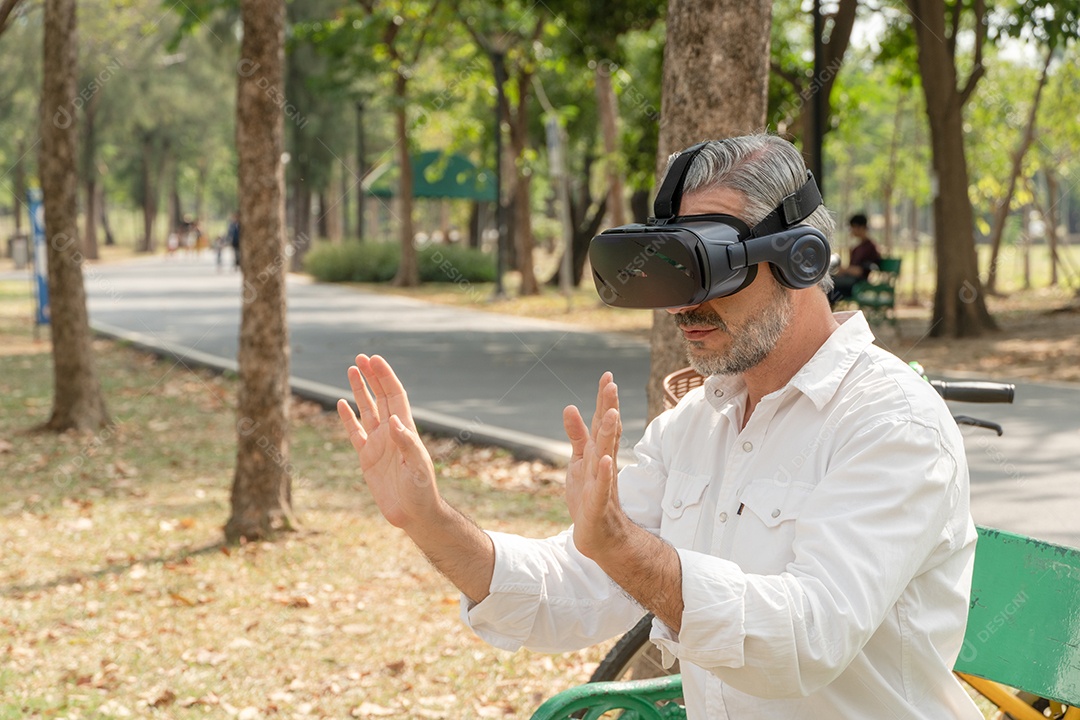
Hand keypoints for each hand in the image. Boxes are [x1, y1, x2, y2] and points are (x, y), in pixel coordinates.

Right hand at [337, 354, 440, 529]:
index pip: (395, 395)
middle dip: (372, 377)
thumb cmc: (421, 491)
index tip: (375, 360)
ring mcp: (378, 443)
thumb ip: (407, 443)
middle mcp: (391, 432)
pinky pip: (355, 432)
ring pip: (367, 410)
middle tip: (360, 357)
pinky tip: (341, 403)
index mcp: (405, 429)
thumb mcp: (417, 466)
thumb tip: (393, 420)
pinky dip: (348, 418)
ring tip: (352, 369)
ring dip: (360, 390)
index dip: (385, 377)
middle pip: (381, 396)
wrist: (413, 514)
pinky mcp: (367, 458)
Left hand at [562, 372, 626, 558]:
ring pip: (606, 455)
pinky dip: (605, 473)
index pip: (601, 422)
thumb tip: (569, 406)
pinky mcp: (598, 503)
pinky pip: (602, 487)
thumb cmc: (589, 496)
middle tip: (610, 384)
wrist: (599, 537)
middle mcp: (603, 464)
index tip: (606, 375)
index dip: (603, 400)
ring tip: (612, 413)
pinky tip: (606, 460)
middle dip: (608, 408)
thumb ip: (577, 435)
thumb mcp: (579, 462)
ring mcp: (602, 483)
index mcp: (598, 453)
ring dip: (609, 435)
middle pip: (606, 433)